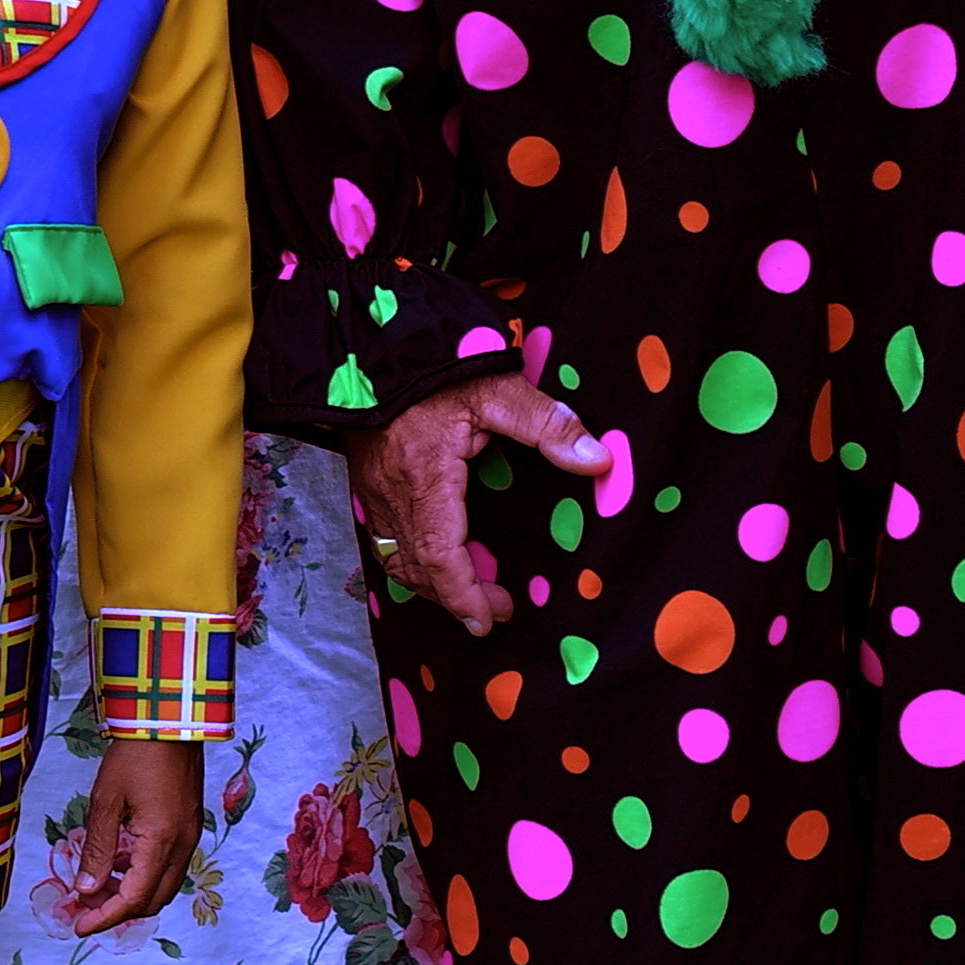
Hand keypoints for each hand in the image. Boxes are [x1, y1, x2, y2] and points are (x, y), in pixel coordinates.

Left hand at [61, 736, 202, 936]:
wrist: (169, 722)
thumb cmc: (134, 756)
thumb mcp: (105, 802)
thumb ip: (98, 850)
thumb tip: (86, 889)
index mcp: (160, 842)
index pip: (133, 899)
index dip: (105, 918)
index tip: (79, 927)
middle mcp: (181, 846)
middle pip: (153, 901)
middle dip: (118, 910)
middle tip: (85, 905)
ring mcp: (189, 837)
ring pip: (163, 886)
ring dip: (131, 892)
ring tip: (98, 881)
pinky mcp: (189, 827)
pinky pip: (169, 866)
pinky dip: (144, 874)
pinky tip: (120, 859)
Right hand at [345, 373, 610, 636]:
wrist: (374, 344)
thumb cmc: (437, 366)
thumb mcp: (500, 388)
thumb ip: (549, 426)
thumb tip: (599, 462)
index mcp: (427, 476)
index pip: (439, 554)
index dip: (462, 595)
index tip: (487, 620)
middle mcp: (392, 492)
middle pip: (417, 568)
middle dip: (455, 598)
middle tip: (496, 610)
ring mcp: (373, 490)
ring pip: (397, 558)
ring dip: (433, 583)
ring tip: (473, 591)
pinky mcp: (365, 483)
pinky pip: (385, 539)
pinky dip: (413, 560)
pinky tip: (439, 558)